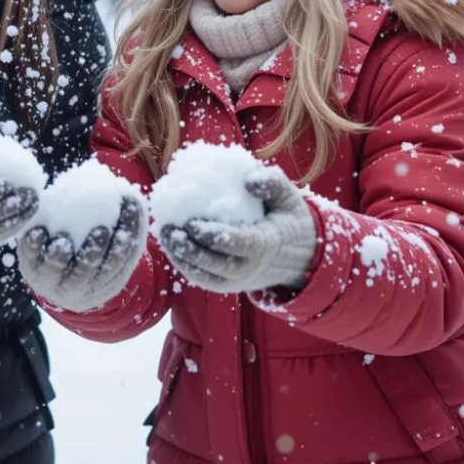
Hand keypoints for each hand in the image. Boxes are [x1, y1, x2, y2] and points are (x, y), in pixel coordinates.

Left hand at [18, 196, 145, 312]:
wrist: (59, 276)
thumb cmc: (92, 249)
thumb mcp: (110, 242)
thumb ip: (121, 221)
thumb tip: (129, 195)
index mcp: (105, 282)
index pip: (118, 264)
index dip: (124, 245)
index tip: (125, 223)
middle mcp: (78, 288)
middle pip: (87, 274)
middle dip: (94, 253)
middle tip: (100, 230)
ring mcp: (52, 281)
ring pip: (57, 273)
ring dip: (60, 257)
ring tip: (64, 239)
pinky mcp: (30, 268)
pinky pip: (30, 259)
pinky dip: (33, 246)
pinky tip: (38, 230)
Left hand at [158, 168, 315, 293]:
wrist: (300, 258)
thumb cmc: (289, 221)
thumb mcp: (290, 199)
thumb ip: (273, 184)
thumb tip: (248, 178)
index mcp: (266, 246)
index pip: (236, 245)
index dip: (211, 236)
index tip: (191, 222)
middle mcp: (250, 269)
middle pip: (214, 265)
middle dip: (188, 249)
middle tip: (167, 228)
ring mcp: (238, 281)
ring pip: (204, 276)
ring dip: (180, 258)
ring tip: (163, 233)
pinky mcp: (228, 284)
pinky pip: (203, 279)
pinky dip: (184, 264)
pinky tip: (171, 244)